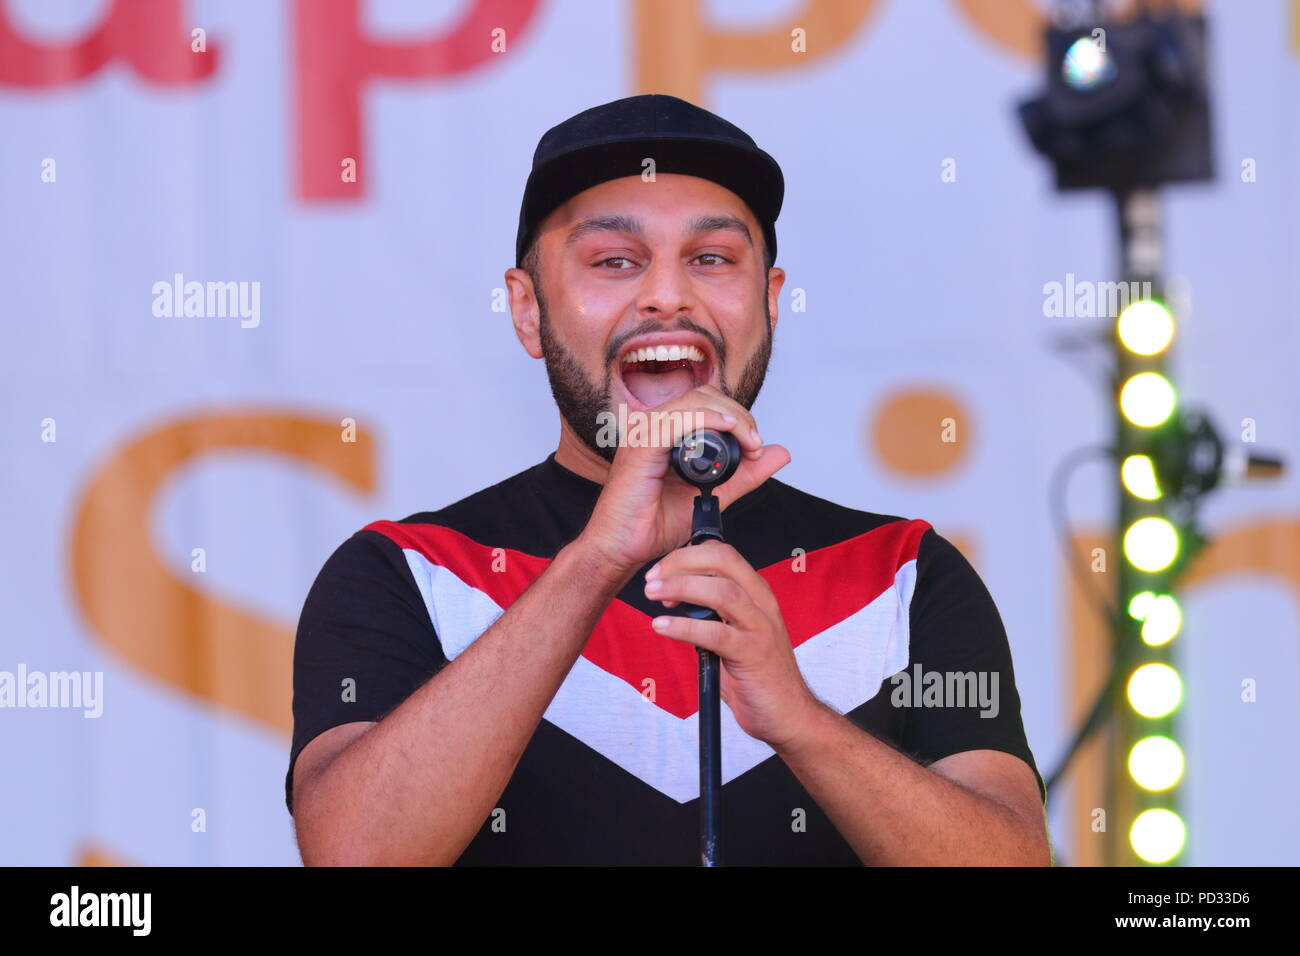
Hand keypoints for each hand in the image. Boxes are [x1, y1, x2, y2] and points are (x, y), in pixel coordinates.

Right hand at [578, 385, 789, 574]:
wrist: (623, 549)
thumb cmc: (653, 524)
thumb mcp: (713, 495)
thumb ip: (745, 474)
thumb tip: (779, 453)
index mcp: (664, 431)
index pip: (706, 401)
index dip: (737, 415)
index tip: (756, 446)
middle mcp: (652, 425)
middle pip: (704, 395)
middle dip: (739, 414)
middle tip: (756, 444)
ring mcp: (643, 432)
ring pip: (695, 400)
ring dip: (731, 416)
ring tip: (750, 443)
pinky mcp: (640, 446)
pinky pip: (678, 419)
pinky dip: (709, 419)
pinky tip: (729, 432)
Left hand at [643, 539, 821, 749]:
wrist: (788, 714)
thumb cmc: (757, 675)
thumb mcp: (733, 633)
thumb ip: (711, 614)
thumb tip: (674, 599)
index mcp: (757, 593)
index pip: (723, 554)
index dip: (687, 556)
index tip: (661, 572)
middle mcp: (762, 604)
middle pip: (723, 561)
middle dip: (682, 563)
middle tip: (652, 579)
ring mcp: (760, 628)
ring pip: (721, 592)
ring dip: (681, 587)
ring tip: (652, 594)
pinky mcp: (754, 655)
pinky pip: (716, 633)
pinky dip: (684, 626)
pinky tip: (662, 626)